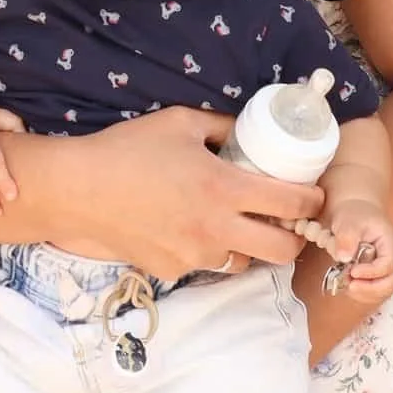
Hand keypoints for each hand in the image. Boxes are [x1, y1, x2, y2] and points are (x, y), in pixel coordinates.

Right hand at [48, 108, 322, 279]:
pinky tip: (186, 229)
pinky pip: (203, 265)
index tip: (313, 195)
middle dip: (292, 237)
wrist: (80, 189)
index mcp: (225, 188)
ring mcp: (194, 255)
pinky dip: (205, 250)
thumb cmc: (128, 149)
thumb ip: (220, 126)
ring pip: (243, 262)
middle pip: (282, 250)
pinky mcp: (172, 270)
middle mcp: (217, 229)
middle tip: (284, 221)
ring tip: (232, 224)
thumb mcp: (179, 122)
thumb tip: (246, 129)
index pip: (292, 204)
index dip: (312, 200)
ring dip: (247, 246)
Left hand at [324, 199, 392, 304]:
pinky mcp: (379, 276)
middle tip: (350, 286)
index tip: (352, 271)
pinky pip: (376, 291)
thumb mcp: (348, 221)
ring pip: (385, 290)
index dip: (371, 272)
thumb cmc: (353, 216)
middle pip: (392, 282)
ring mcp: (389, 269)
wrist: (355, 215)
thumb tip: (344, 258)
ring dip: (365, 293)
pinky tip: (347, 286)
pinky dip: (362, 293)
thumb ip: (346, 238)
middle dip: (371, 289)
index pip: (388, 264)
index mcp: (391, 243)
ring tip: (346, 285)